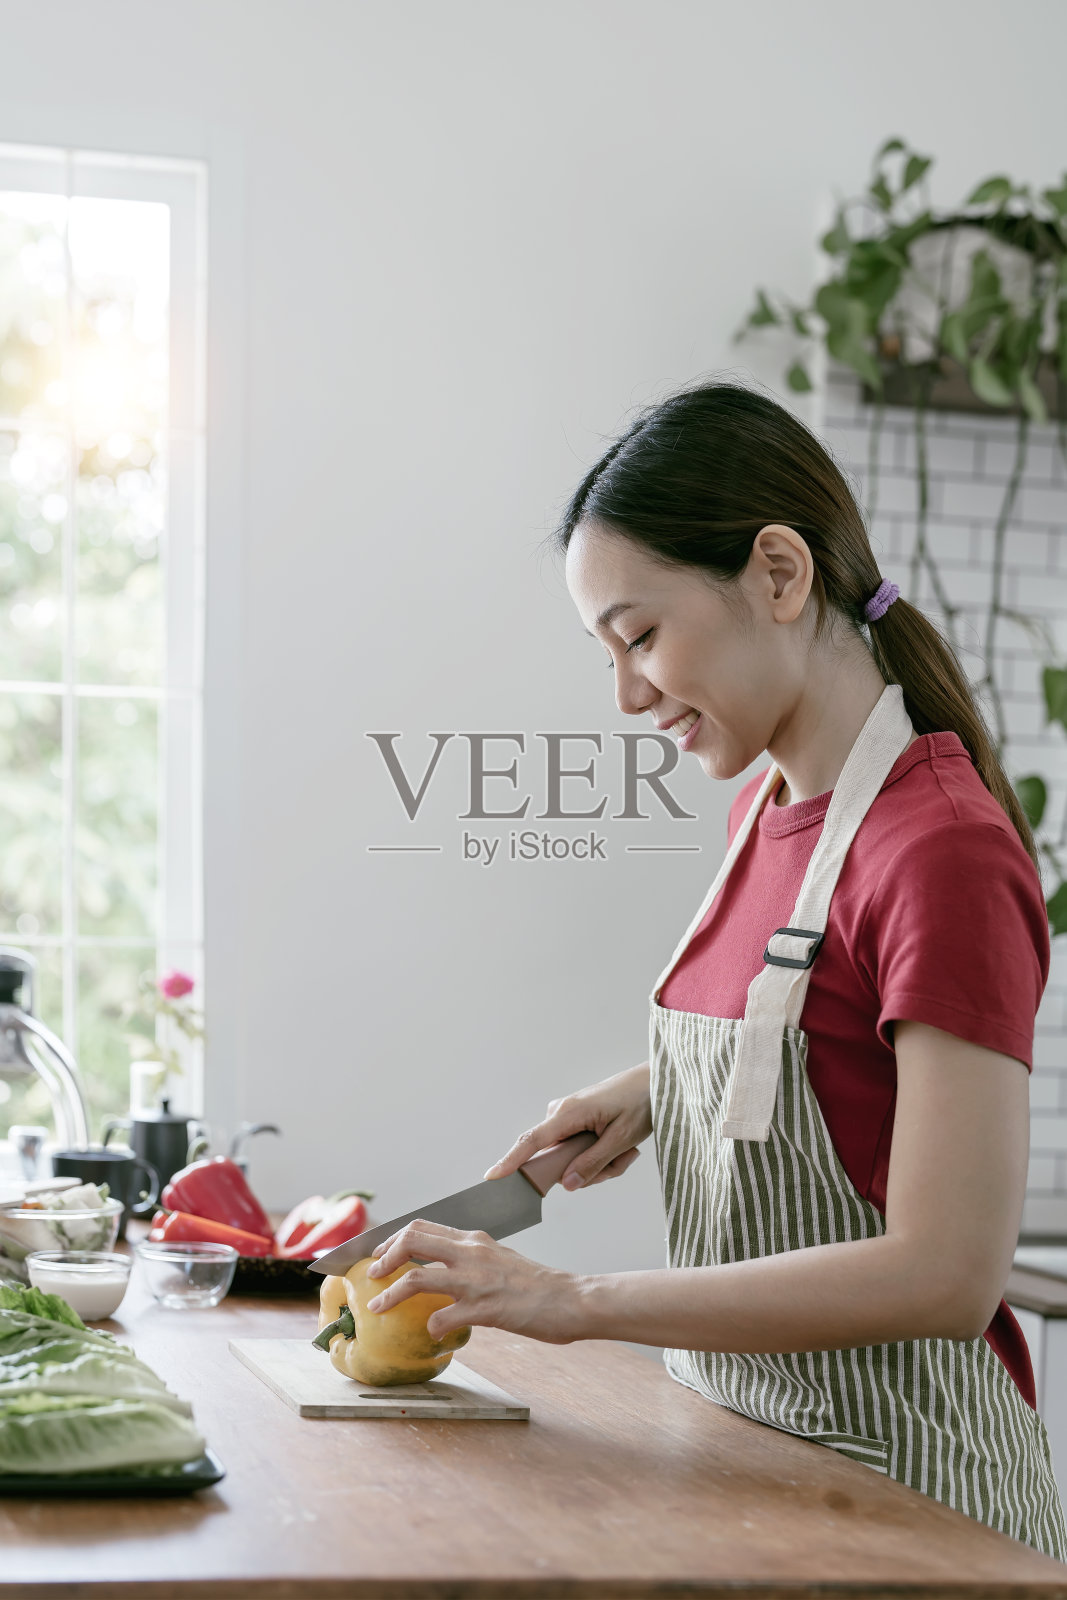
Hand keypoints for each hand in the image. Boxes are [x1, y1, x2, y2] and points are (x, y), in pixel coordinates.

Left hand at [363, 1221, 582, 1343]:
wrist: (570, 1299)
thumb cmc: (536, 1284)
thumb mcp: (500, 1258)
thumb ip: (471, 1258)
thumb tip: (442, 1268)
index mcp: (474, 1239)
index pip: (422, 1227)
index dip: (392, 1239)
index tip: (378, 1255)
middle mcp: (471, 1253)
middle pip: (412, 1240)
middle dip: (384, 1258)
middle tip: (373, 1274)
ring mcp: (476, 1280)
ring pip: (417, 1278)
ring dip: (390, 1294)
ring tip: (377, 1307)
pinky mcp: (484, 1309)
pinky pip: (441, 1319)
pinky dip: (430, 1329)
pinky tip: (432, 1335)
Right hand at [483, 1062, 652, 1190]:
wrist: (654, 1082)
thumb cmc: (640, 1103)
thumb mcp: (621, 1139)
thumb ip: (593, 1163)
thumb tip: (566, 1184)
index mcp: (568, 1114)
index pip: (532, 1141)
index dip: (511, 1161)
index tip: (492, 1176)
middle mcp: (561, 1114)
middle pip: (558, 1161)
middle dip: (591, 1170)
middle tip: (622, 1159)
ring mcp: (568, 1118)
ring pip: (573, 1160)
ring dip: (602, 1164)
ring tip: (627, 1150)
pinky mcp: (577, 1122)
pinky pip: (582, 1152)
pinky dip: (603, 1156)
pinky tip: (624, 1148)